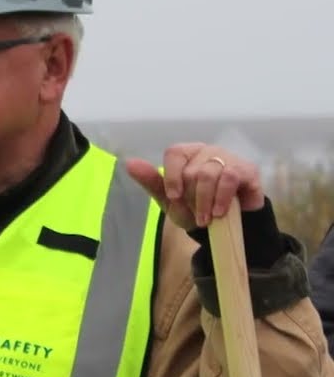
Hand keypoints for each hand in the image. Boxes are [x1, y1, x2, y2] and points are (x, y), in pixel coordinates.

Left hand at [125, 143, 265, 230]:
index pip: (175, 153)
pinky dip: (222, 197)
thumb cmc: (195, 208)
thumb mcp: (170, 200)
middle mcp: (207, 151)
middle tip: (196, 214)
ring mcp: (228, 158)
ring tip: (206, 219)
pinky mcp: (247, 169)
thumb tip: (130, 163)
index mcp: (187, 154)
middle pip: (192, 169)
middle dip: (191, 197)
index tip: (173, 197)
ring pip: (209, 174)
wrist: (226, 225)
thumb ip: (151, 182)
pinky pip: (230, 177)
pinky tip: (219, 212)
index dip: (172, 176)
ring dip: (204, 201)